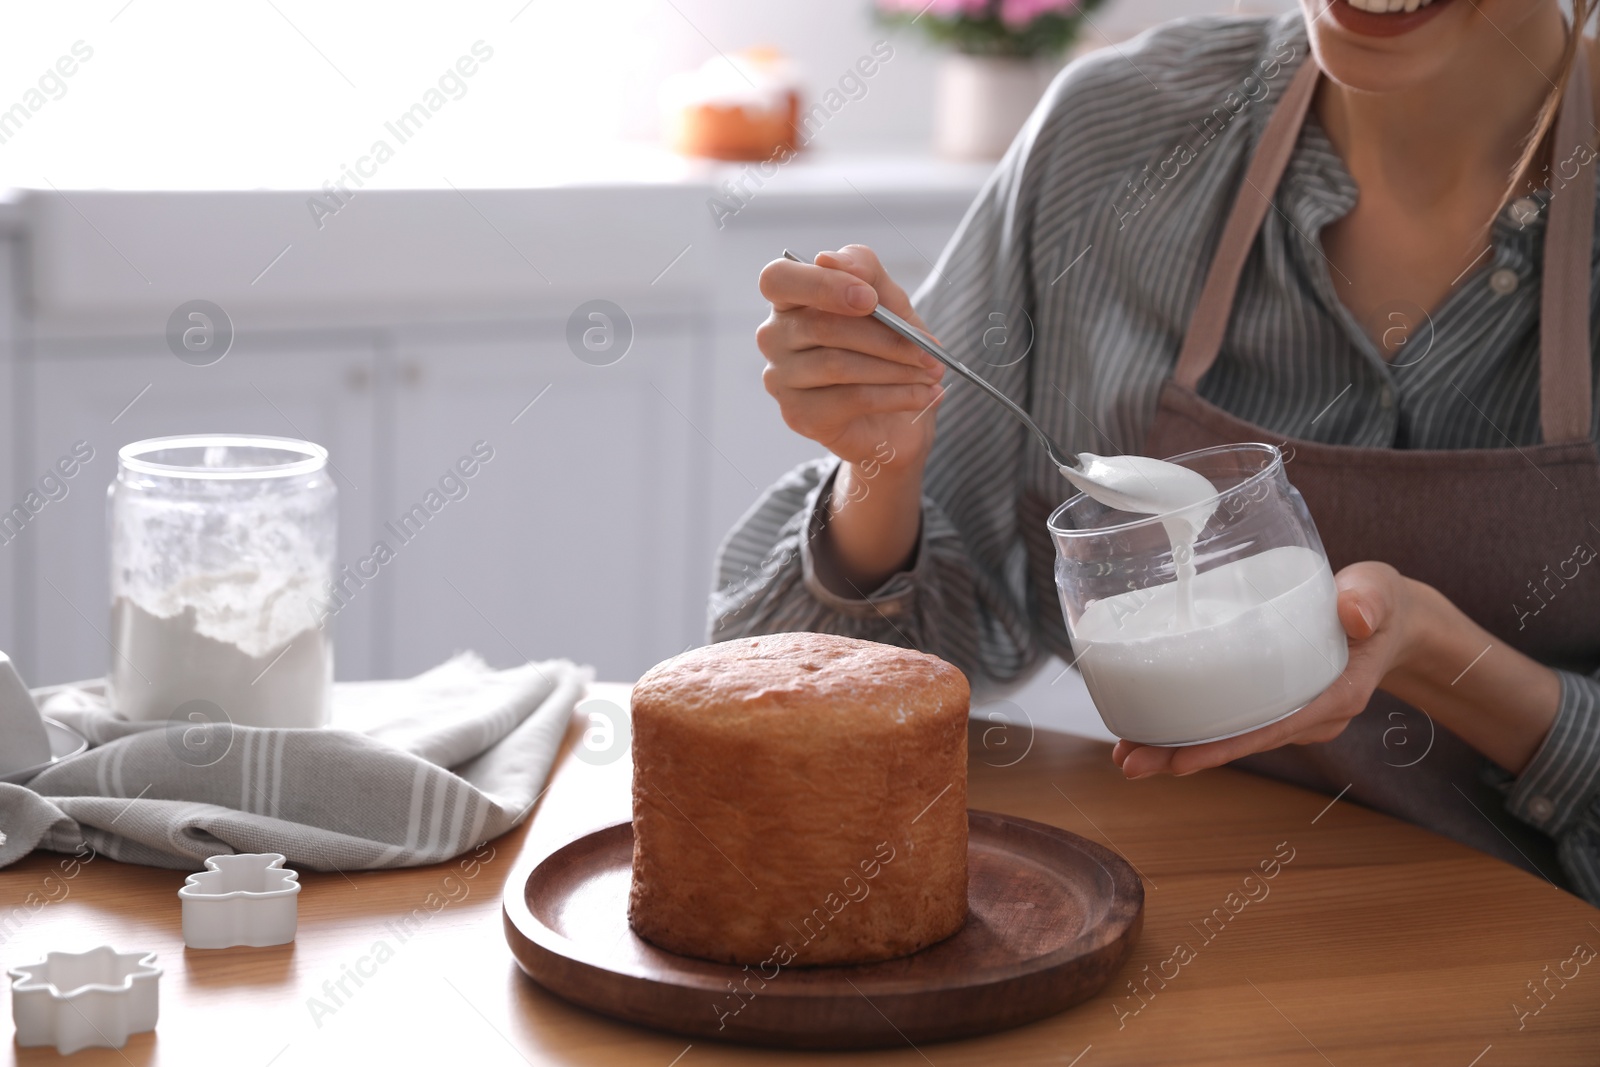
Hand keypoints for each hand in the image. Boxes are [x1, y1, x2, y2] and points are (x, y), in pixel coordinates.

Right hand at [756, 245, 944, 469]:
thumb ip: (864, 271)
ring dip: (896, 368)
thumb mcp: (889, 302)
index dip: (822, 285)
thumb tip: (828, 258)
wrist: (896, 417)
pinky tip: (923, 394)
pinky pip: (851, 399)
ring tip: (931, 372)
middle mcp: (774, 337)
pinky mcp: (799, 415)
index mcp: (789, 300)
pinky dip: (896, 395)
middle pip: (822, 327)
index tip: (870, 299)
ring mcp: (780, 379)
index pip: (778, 279)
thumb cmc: (885, 351)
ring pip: (837, 365)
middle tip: (928, 348)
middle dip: (885, 337)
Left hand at [1112, 562, 1419, 777]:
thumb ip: (1369, 599)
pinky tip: (1151, 729)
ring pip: (1232, 737)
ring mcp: (1290, 714)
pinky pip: (1233, 722)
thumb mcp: (1379, 593)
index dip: (1225, 745)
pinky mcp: (1275, 704)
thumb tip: (1354, 614)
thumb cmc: (1378, 605)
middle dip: (1184, 756)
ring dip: (1180, 748)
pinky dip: (1194, 728)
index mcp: (1334, 696)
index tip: (1180, 760)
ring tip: (1127, 756)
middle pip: (1241, 742)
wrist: (1388, 623)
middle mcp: (1309, 716)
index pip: (1272, 728)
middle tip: (1131, 764)